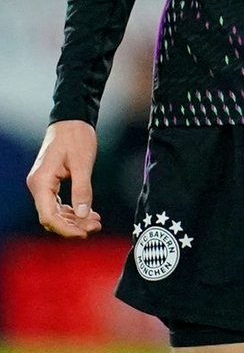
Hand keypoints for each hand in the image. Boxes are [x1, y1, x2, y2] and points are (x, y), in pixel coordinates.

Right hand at [26, 120, 102, 238]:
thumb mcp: (83, 162)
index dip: (66, 228)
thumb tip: (84, 214)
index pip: (49, 216)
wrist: (72, 119)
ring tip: (96, 222)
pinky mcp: (50, 182)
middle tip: (95, 228)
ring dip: (74, 219)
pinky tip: (89, 213)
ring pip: (56, 212)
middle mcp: (37, 186)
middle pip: (51, 217)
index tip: (84, 233)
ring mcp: (42, 185)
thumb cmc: (76, 137)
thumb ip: (83, 189)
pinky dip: (73, 210)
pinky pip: (58, 203)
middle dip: (73, 226)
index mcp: (41, 182)